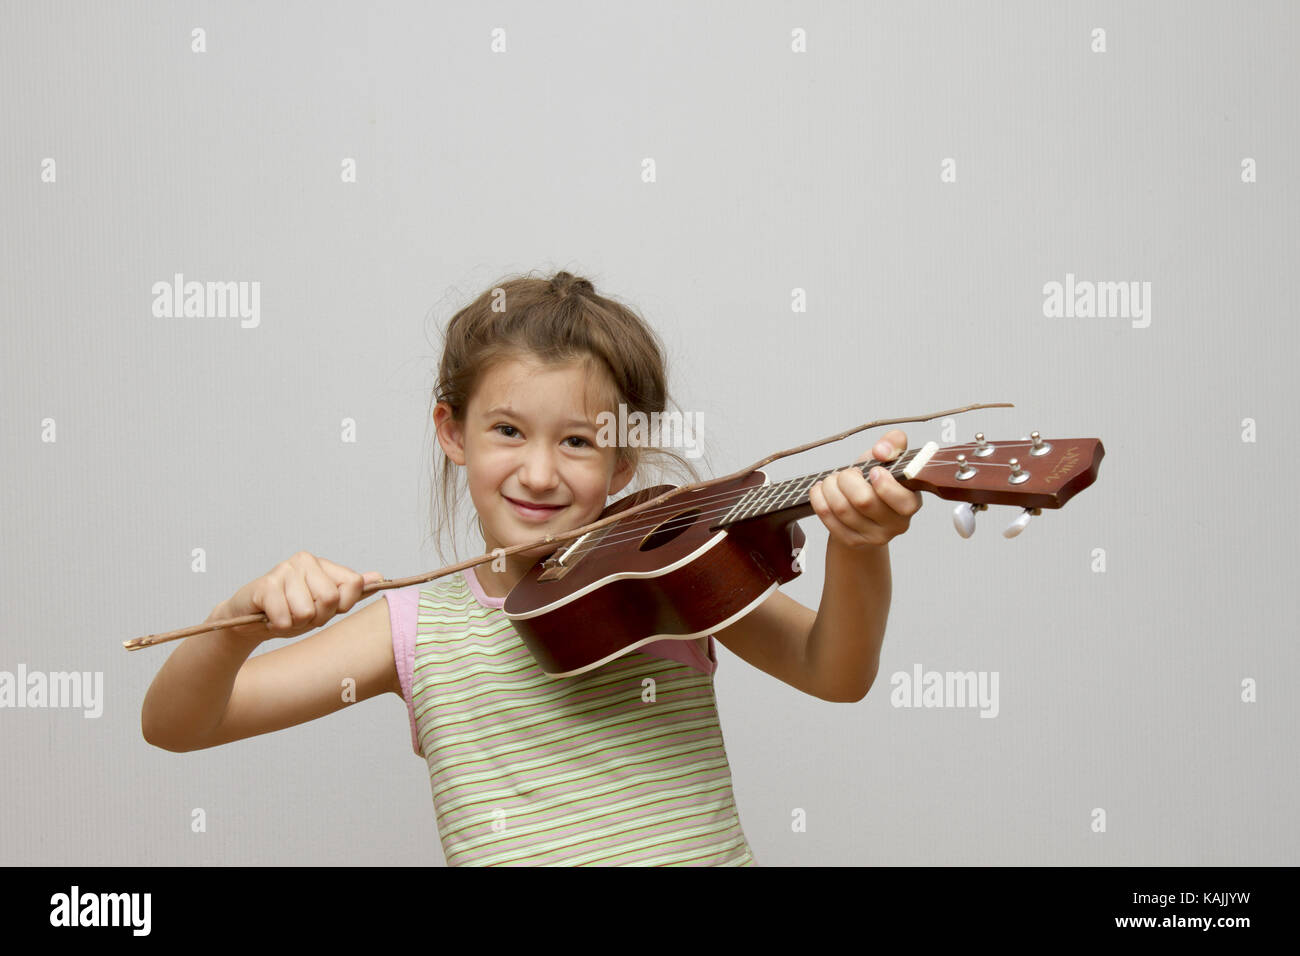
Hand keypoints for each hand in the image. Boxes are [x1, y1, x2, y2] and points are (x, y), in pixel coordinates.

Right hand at [222, 551, 384, 641]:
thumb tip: (378, 577)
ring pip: (307, 611)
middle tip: (299, 614)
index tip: (323, 608)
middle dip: (316, 617)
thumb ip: (350, 591)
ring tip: (283, 614)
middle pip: (330, 599)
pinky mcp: (264, 586)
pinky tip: (270, 617)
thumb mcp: (324, 605)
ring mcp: (283, 570)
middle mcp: (304, 560)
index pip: (353, 585)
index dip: (340, 606)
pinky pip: (285, 618)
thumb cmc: (289, 612)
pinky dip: (278, 626)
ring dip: (295, 622)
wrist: (247, 621)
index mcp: (322, 564)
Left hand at [808, 429, 922, 549]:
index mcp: (911, 503)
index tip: (873, 470)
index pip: (903, 502)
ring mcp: (873, 537)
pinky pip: (827, 517)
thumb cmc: (876, 478)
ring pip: (842, 509)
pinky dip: (819, 498)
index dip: (884, 484)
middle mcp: (896, 525)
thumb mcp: (888, 457)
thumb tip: (881, 451)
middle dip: (848, 479)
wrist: (861, 506)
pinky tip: (822, 490)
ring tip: (833, 480)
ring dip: (831, 486)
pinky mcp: (851, 541)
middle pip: (864, 502)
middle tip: (847, 473)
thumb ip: (893, 442)